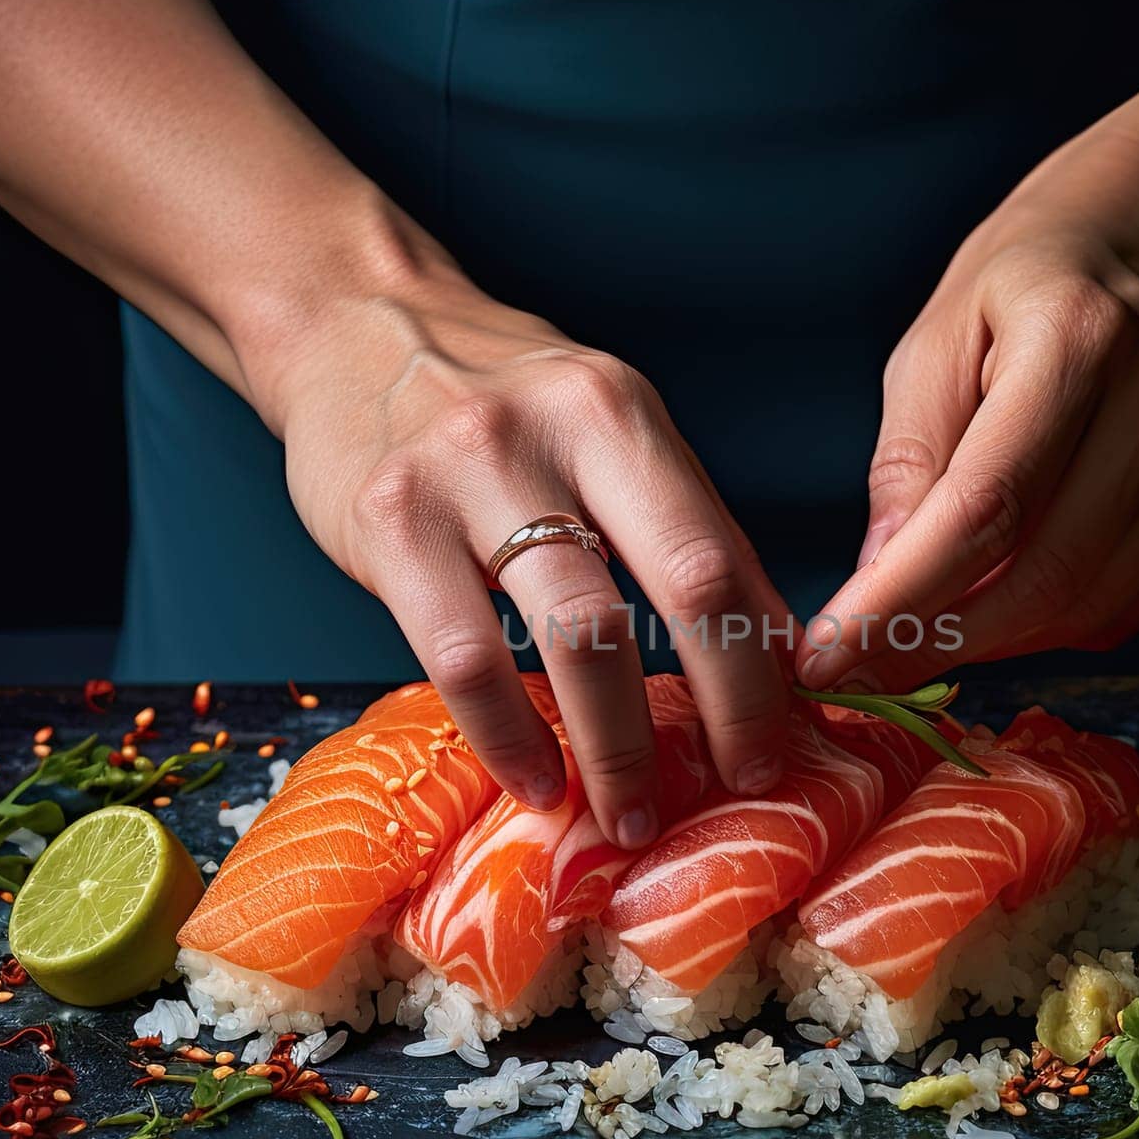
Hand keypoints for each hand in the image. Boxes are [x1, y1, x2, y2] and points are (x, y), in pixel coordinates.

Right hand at [254, 243, 790, 846]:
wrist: (351, 325)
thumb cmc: (500, 401)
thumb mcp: (603, 428)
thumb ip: (679, 522)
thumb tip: (770, 641)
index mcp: (620, 412)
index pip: (719, 553)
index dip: (764, 658)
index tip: (787, 733)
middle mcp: (553, 432)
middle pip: (675, 590)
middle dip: (727, 705)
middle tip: (745, 783)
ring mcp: (464, 475)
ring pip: (572, 636)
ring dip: (616, 745)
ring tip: (632, 814)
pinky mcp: (388, 522)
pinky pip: (462, 660)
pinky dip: (509, 737)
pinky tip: (536, 780)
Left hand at [796, 118, 1138, 691]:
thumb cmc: (1033, 275)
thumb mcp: (936, 337)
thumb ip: (907, 459)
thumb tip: (877, 580)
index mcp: (1079, 343)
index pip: (983, 511)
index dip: (901, 601)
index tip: (829, 655)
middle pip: (1039, 578)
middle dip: (933, 641)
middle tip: (857, 666)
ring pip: (1082, 609)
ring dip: (987, 642)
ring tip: (919, 628)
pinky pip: (1122, 609)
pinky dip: (1046, 625)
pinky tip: (998, 601)